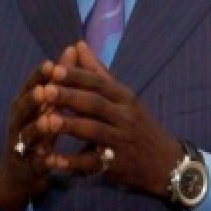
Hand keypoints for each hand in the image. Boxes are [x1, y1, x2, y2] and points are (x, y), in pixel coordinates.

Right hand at [0, 47, 78, 210]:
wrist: (20, 174)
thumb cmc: (39, 130)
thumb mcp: (48, 104)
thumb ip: (60, 78)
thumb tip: (74, 47)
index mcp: (25, 104)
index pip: (31, 85)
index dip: (39, 76)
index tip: (50, 63)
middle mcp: (19, 122)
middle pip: (23, 108)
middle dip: (33, 99)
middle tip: (43, 90)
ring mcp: (20, 145)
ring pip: (27, 135)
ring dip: (37, 129)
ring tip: (47, 122)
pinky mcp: (27, 168)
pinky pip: (36, 163)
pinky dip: (44, 161)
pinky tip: (53, 158)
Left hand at [40, 41, 182, 198]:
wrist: (166, 162)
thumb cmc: (138, 124)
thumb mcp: (124, 97)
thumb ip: (98, 72)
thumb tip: (78, 45)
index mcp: (125, 97)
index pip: (99, 83)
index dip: (77, 76)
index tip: (53, 69)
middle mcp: (125, 116)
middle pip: (95, 103)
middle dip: (69, 97)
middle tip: (45, 91)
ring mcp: (122, 141)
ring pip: (94, 130)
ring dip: (69, 126)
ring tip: (44, 122)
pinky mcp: (117, 165)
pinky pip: (92, 163)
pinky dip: (72, 162)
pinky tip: (52, 161)